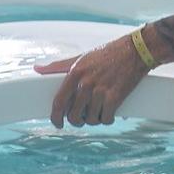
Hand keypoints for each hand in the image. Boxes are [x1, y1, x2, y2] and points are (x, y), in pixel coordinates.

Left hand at [35, 32, 150, 127]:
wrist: (136, 51)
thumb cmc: (109, 53)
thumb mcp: (81, 57)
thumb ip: (59, 65)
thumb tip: (37, 69)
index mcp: (75, 73)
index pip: (58, 102)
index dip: (55, 117)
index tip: (58, 123)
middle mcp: (86, 83)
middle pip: (73, 115)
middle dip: (77, 121)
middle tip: (83, 118)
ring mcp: (101, 91)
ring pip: (90, 119)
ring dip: (94, 120)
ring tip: (98, 112)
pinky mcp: (115, 97)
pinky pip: (106, 119)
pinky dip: (107, 119)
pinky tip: (109, 113)